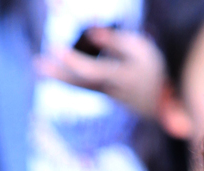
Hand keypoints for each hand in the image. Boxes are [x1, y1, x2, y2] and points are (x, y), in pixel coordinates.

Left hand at [36, 28, 165, 118]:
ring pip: (80, 85)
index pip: (92, 70)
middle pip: (79, 82)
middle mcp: (110, 89)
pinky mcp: (108, 94)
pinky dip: (72, 76)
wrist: (166, 105)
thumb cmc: (156, 72)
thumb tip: (90, 32)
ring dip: (60, 76)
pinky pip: (87, 84)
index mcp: (120, 78)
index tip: (56, 49)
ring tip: (40, 66)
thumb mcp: (141, 50)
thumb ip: (115, 41)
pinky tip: (61, 70)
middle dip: (58, 73)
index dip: (73, 60)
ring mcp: (108, 94)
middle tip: (36, 65)